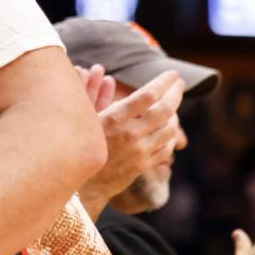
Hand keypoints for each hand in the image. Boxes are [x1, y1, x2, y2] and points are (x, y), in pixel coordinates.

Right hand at [78, 70, 183, 214]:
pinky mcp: (144, 165)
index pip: (148, 95)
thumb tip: (100, 70)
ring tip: (172, 106)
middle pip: (165, 110)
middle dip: (176, 93)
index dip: (164, 82)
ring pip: (170, 129)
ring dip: (174, 115)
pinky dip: (170, 136)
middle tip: (179, 84)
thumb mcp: (81, 116)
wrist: (80, 184)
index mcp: (114, 119)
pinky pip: (166, 147)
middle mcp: (131, 134)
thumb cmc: (75, 145)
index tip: (172, 74)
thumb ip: (91, 90)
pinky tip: (165, 129)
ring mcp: (140, 151)